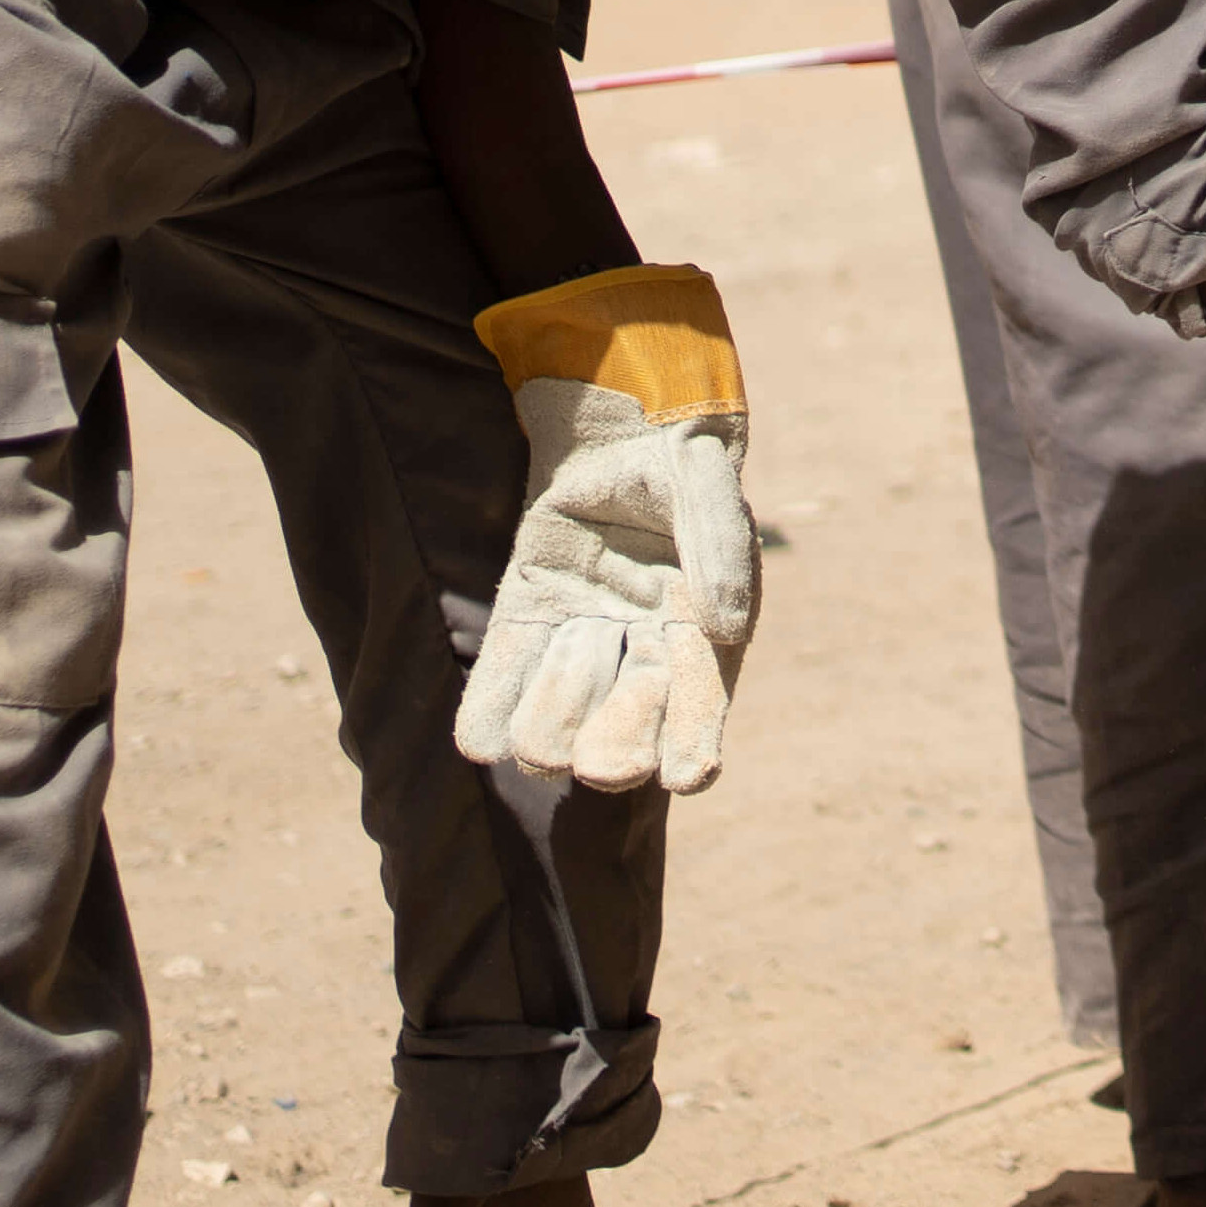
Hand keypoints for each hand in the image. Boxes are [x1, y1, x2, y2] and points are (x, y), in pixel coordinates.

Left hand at [454, 268, 759, 793]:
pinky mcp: (528, 617)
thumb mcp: (704, 484)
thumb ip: (719, 546)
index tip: (690, 776)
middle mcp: (644, 648)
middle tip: (600, 769)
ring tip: (540, 741)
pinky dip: (489, 710)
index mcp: (703, 631)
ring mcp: (582, 637)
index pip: (702, 700)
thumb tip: (728, 626)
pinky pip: (506, 672)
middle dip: (617, 747)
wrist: (614, 430)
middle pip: (630, 719)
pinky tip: (477, 743)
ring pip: (565, 703)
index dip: (696, 740)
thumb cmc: (675, 459)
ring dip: (554, 722)